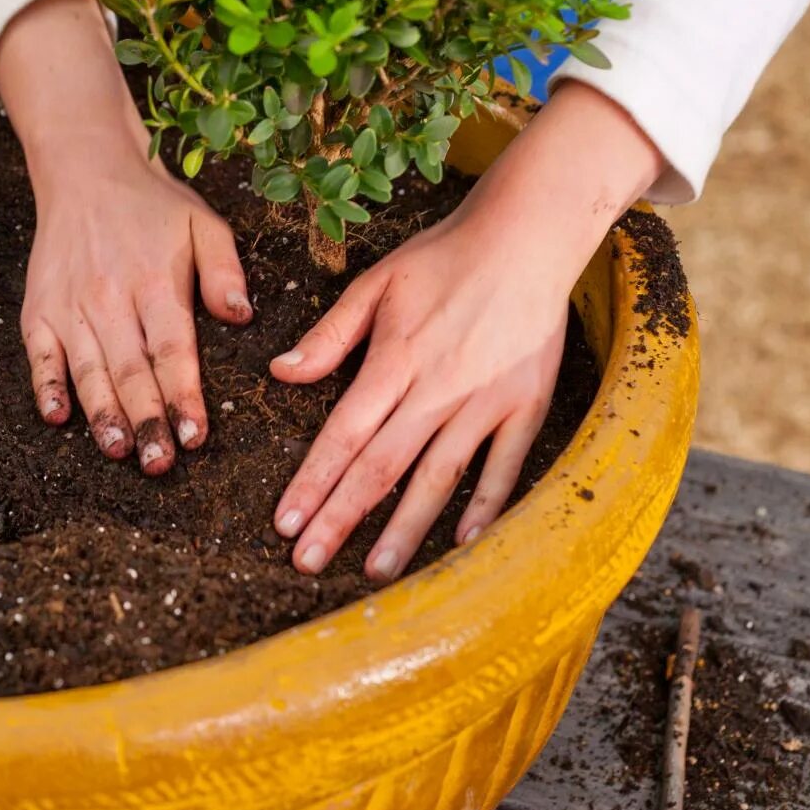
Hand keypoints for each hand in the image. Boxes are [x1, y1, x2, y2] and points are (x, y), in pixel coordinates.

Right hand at [22, 146, 250, 470]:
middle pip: (131, 370)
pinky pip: (41, 355)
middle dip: (148, 421)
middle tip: (160, 463)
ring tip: (119, 450)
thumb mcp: (204, 224)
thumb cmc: (152, 205)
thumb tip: (242, 318)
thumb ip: (225, 272)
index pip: (173, 351)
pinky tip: (56, 416)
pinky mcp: (39, 308)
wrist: (85, 168)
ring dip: (103, 414)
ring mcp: (70, 305)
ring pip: (88, 370)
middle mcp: (111, 298)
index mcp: (157, 282)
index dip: (184, 396)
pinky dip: (46, 385)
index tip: (195, 436)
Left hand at [271, 81, 665, 578]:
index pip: (344, 434)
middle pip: (382, 466)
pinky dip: (485, 507)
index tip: (284, 522)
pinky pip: (504, 466)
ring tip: (374, 572)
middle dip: (340, 519)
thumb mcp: (376, 282)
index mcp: (396, 359)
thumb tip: (281, 373)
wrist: (528, 237)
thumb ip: (330, 334)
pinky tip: (461, 543)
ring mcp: (486, 401)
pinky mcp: (526, 404)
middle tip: (308, 561)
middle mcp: (439, 387)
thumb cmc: (445, 256)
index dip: (312, 482)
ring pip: (439, 477)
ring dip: (405, 528)